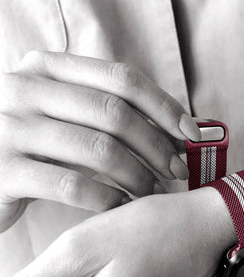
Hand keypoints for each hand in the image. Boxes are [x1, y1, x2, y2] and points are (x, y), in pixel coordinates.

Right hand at [0, 51, 200, 231]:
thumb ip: (112, 119)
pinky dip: (108, 199)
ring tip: (152, 191)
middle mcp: (25, 89)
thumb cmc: (35, 148)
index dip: (164, 106)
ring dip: (137, 175)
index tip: (191, 134)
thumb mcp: (67, 120)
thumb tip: (179, 133)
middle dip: (157, 145)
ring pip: (98, 149)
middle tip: (177, 171)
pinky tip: (122, 207)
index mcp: (46, 68)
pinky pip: (73, 185)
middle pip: (114, 113)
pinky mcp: (3, 170)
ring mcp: (10, 127)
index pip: (121, 79)